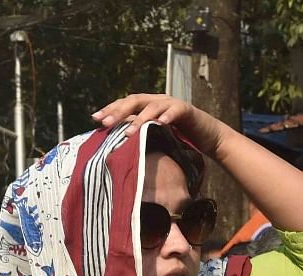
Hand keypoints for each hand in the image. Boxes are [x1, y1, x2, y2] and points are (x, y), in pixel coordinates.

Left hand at [91, 94, 231, 156]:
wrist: (207, 137)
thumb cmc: (179, 140)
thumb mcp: (154, 138)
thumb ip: (138, 137)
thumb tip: (114, 148)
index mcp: (146, 106)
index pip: (124, 104)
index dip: (110, 110)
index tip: (95, 119)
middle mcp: (157, 101)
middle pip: (134, 100)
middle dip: (118, 111)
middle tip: (105, 123)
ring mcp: (171, 103)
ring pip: (152, 106)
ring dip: (139, 118)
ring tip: (128, 132)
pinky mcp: (187, 110)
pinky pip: (175, 110)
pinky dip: (167, 116)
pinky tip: (160, 124)